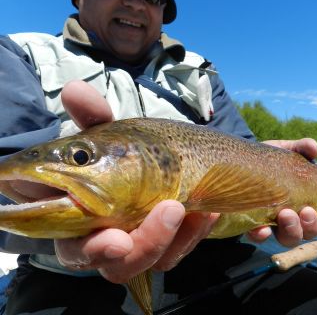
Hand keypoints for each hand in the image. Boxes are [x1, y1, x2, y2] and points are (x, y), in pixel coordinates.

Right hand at [55, 80, 218, 282]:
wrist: (158, 159)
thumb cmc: (125, 150)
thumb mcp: (112, 132)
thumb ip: (93, 117)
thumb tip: (73, 88)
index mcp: (82, 215)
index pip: (75, 245)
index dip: (91, 249)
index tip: (117, 240)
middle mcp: (105, 236)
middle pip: (114, 264)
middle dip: (141, 247)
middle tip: (169, 213)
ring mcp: (137, 243)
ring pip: (150, 262)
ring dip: (171, 238)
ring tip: (193, 208)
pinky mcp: (163, 244)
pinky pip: (175, 251)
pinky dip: (191, 234)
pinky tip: (206, 211)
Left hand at [247, 138, 316, 246]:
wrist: (238, 161)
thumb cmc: (267, 159)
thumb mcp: (284, 151)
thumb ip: (301, 148)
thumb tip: (314, 148)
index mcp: (302, 202)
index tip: (311, 208)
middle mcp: (289, 217)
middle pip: (306, 232)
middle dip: (308, 225)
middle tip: (303, 211)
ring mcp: (270, 221)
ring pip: (286, 238)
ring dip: (290, 230)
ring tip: (285, 214)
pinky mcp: (249, 223)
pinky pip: (257, 236)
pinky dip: (260, 234)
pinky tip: (260, 229)